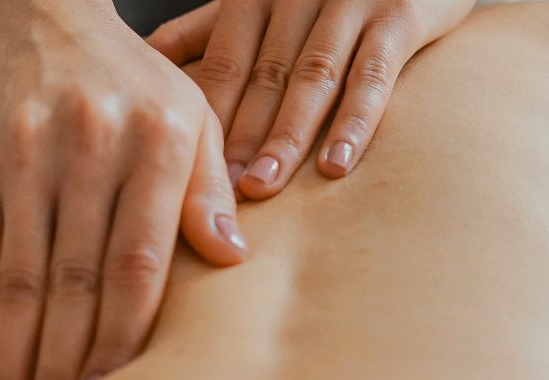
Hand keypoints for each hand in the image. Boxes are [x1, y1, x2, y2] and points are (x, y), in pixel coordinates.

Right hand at [0, 0, 247, 379]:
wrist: (40, 16)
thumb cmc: (131, 78)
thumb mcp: (191, 113)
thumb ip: (210, 187)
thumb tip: (232, 258)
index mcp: (156, 140)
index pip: (141, 259)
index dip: (127, 334)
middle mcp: (90, 148)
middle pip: (77, 280)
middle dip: (68, 362)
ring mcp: (27, 158)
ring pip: (21, 279)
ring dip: (17, 358)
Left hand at [147, 0, 473, 197]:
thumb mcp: (260, 1)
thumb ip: (207, 29)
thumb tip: (148, 57)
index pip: (225, 65)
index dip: (208, 121)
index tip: (189, 172)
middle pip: (264, 77)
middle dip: (241, 138)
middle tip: (220, 191)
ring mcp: (350, 2)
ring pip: (312, 79)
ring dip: (286, 136)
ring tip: (264, 185)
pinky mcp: (400, 15)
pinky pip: (373, 75)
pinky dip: (354, 122)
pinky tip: (336, 164)